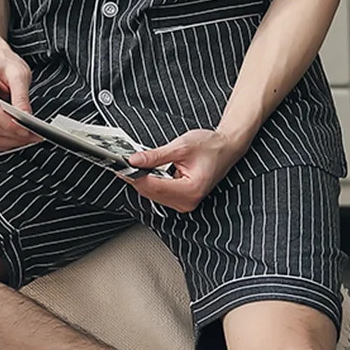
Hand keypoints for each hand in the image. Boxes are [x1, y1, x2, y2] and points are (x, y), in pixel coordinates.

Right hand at [0, 39, 42, 151]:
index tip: (27, 129)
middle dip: (14, 136)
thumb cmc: (2, 63)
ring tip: (26, 138)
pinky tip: (15, 138)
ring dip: (9, 143)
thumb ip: (21, 95)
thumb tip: (27, 117)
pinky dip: (1, 143)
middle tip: (33, 136)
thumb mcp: (18, 72)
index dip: (10, 124)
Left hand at [120, 129, 246, 212]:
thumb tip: (134, 160)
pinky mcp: (182, 200)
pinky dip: (152, 182)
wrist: (226, 148)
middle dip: (137, 177)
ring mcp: (185, 203)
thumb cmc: (210, 147)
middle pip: (151, 193)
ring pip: (154, 195)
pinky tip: (148, 171)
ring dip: (144, 180)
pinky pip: (160, 194)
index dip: (135, 176)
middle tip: (125, 162)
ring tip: (138, 164)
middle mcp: (187, 202)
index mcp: (190, 190)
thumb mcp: (181, 146)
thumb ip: (156, 155)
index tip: (123, 166)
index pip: (153, 186)